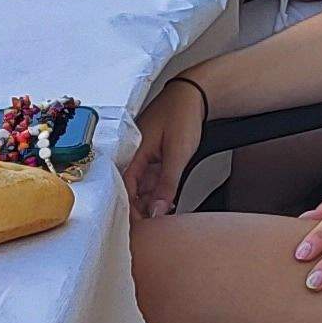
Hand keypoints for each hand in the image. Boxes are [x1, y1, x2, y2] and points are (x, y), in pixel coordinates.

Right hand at [123, 76, 209, 219]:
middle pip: (132, 189)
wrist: (196, 94)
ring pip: (144, 186)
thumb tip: (158, 210)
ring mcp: (147, 155)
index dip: (130, 207)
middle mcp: (136, 153)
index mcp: (134, 150)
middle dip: (139, 208)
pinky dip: (159, 191)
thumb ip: (168, 184)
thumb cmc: (182, 113)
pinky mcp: (157, 156)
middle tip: (150, 228)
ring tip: (160, 219)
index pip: (125, 187)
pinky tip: (167, 203)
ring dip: (151, 201)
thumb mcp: (178, 153)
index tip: (137, 225)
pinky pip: (153, 179)